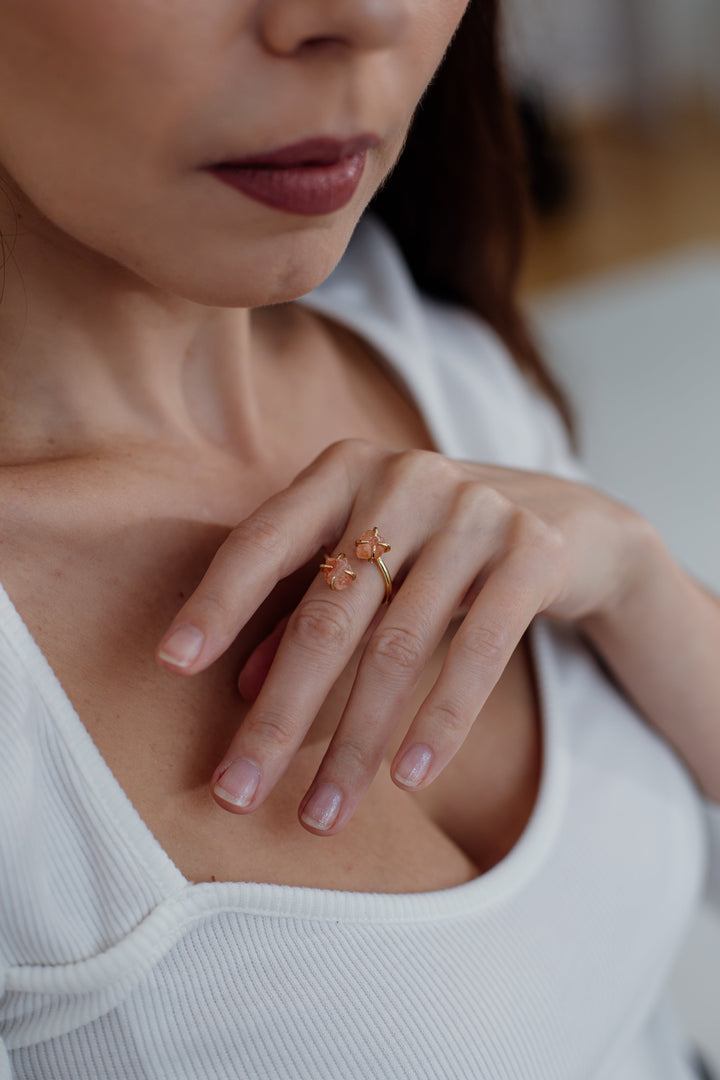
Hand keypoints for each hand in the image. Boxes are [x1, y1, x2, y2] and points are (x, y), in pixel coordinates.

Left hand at [156, 439, 645, 833]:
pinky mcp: (531, 551)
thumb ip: (306, 607)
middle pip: (328, 613)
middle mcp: (403, 479)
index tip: (170, 666)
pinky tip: (407, 781)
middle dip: (279, 714)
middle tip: (238, 792)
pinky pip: (479, 651)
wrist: (564, 517)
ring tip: (322, 815)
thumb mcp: (370, 562)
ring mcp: (473, 511)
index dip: (217, 602)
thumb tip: (239, 688)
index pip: (265, 539)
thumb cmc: (437, 545)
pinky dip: (440, 722)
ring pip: (398, 646)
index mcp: (345, 471)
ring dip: (353, 744)